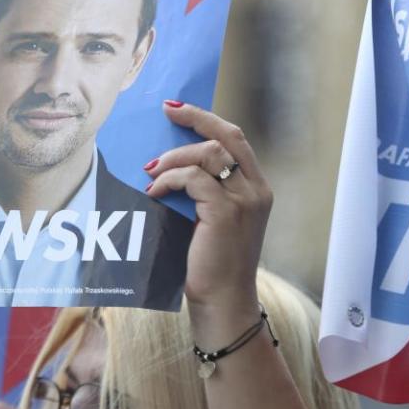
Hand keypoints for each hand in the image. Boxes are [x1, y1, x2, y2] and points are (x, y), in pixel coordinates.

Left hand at [145, 102, 271, 314]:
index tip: (178, 108)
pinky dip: (169, 180)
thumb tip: (168, 162)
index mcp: (256, 188)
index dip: (207, 118)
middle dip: (195, 117)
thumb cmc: (212, 263)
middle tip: (165, 113)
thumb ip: (203, 190)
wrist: (224, 300)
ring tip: (151, 172)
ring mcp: (244, 200)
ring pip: (208, 154)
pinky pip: (193, 179)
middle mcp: (256, 190)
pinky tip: (153, 192)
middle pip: (227, 136)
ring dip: (174, 158)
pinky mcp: (226, 212)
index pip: (236, 139)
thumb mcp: (212, 219)